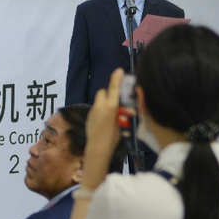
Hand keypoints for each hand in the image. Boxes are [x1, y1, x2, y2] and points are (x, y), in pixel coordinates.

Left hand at [85, 68, 128, 186]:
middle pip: (104, 92)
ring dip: (105, 102)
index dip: (116, 78)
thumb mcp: (123, 124)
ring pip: (99, 100)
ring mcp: (93, 110)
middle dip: (110, 93)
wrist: (97, 148)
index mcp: (111, 106)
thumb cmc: (114, 137)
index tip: (119, 70)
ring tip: (111, 113)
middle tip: (117, 102)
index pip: (114, 88)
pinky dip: (100, 109)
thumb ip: (124, 114)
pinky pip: (96, 107)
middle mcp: (100, 105)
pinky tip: (104, 120)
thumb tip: (130, 108)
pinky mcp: (89, 115)